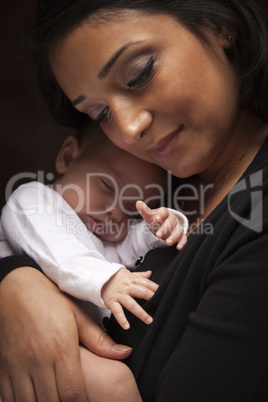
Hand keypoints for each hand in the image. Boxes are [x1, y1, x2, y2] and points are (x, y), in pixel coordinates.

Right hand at [0, 267, 131, 401]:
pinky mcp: (3, 365)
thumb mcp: (77, 315)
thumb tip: (125, 353)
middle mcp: (37, 359)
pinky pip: (10, 396)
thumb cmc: (48, 299)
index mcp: (60, 347)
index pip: (72, 392)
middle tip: (71, 399)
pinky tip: (34, 395)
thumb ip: (98, 339)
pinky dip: (22, 401)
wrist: (15, 287)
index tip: (86, 400)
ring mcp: (17, 364)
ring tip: (54, 397)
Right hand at [101, 268, 157, 329]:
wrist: (99, 278)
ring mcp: (119, 295)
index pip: (147, 283)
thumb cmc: (115, 278)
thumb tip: (151, 273)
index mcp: (132, 280)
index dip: (156, 288)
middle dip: (151, 298)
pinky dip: (122, 319)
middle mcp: (127, 287)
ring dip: (141, 313)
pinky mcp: (112, 302)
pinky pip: (117, 312)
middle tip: (161, 305)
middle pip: (141, 292)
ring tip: (149, 320)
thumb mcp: (128, 274)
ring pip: (132, 304)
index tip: (164, 293)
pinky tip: (127, 326)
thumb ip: (140, 275)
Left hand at [136, 200, 186, 249]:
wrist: (162, 225)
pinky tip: (179, 247)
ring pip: (178, 231)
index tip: (156, 219)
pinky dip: (182, 243)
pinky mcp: (181, 235)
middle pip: (170, 222)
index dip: (161, 215)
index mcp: (165, 212)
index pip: (164, 212)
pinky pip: (183, 238)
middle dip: (165, 229)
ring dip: (174, 237)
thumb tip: (138, 203)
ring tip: (168, 243)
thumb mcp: (149, 216)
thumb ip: (144, 210)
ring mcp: (177, 227)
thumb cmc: (156, 220)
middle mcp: (173, 219)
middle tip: (158, 235)